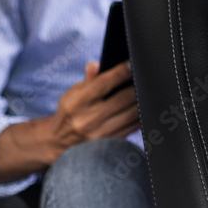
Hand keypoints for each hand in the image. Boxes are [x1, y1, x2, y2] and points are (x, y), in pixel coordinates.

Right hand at [0, 60, 139, 183]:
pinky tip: (144, 105)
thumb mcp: (71, 94)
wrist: (60, 143)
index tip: (132, 63)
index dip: (120, 72)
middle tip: (145, 76)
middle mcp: (88, 120)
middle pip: (122, 99)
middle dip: (137, 85)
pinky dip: (141, 114)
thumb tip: (95, 65)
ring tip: (147, 89)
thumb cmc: (70, 112)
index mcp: (76, 103)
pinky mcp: (111, 142)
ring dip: (142, 100)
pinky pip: (134, 126)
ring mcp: (101, 134)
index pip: (103, 84)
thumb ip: (87, 80)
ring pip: (132, 113)